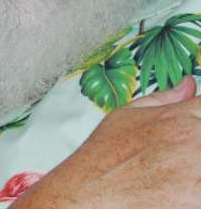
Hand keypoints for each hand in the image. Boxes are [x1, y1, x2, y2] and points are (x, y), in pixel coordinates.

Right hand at [12, 76, 200, 207]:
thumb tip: (188, 84)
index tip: (192, 126)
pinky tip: (178, 189)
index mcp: (181, 117)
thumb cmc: (105, 155)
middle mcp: (195, 141)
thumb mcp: (127, 115)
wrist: (91, 193)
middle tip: (180, 155)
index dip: (199, 115)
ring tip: (177, 172)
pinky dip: (194, 189)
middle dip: (197, 144)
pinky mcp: (198, 202)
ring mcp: (199, 174)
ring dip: (196, 167)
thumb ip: (165, 98)